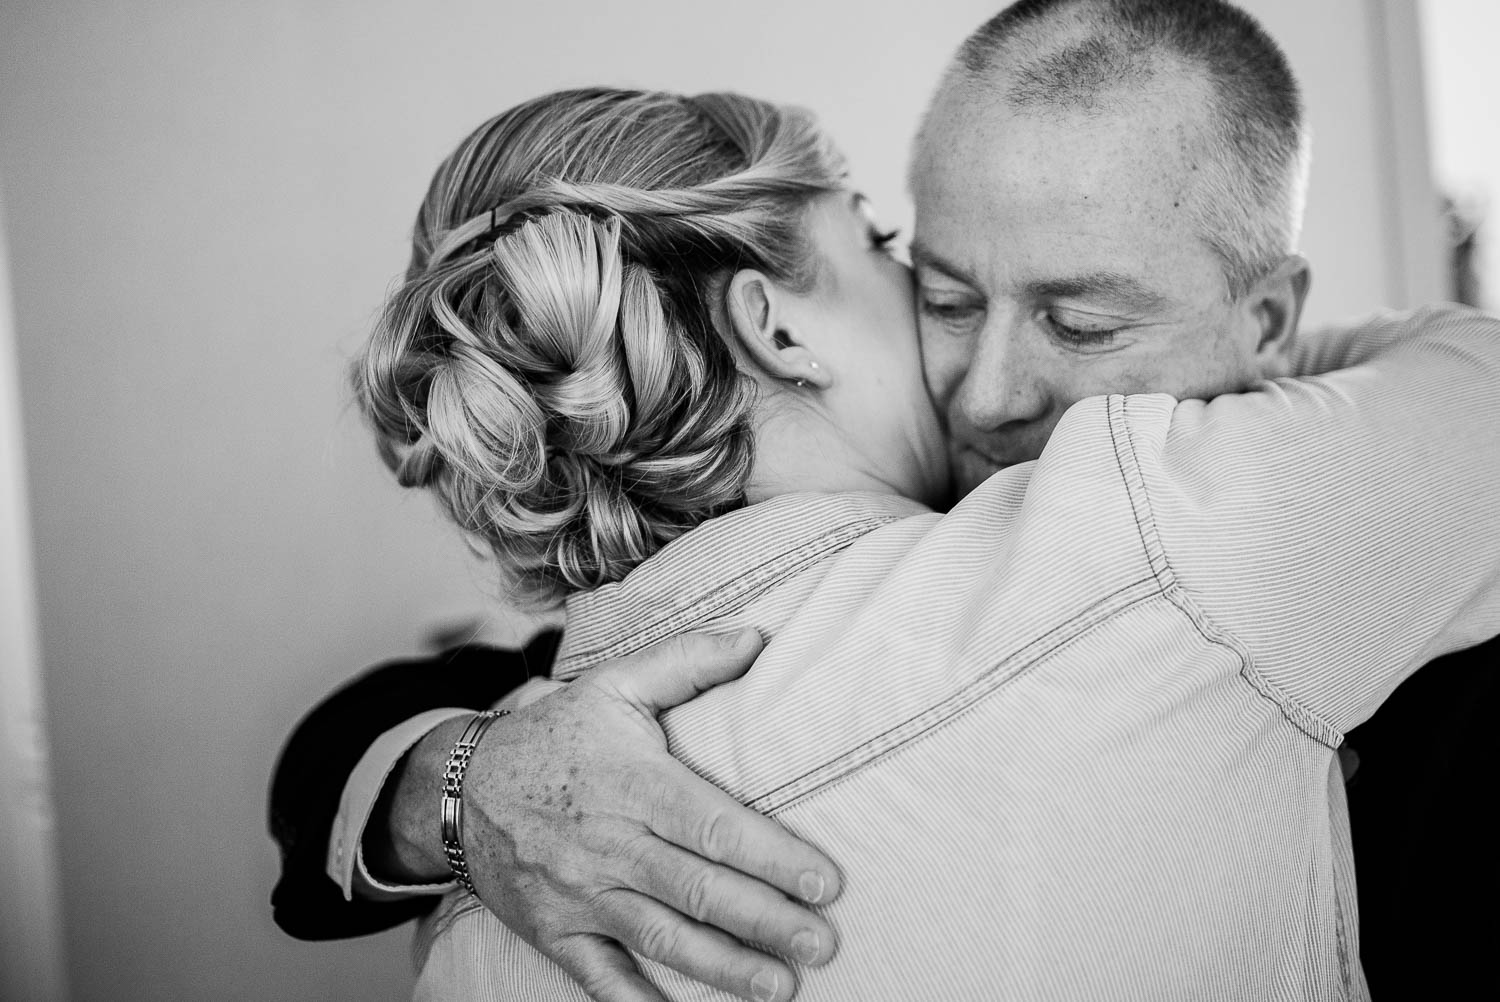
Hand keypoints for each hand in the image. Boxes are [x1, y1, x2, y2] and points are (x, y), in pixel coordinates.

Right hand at [462, 629, 841, 1001]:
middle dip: (764, 921)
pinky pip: (599, 978)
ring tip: (780, 988)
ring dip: (723, 969)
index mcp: (633, 783)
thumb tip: (756, 638)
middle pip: (696, 889)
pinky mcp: (555, 932)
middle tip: (822, 944)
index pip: (711, 826)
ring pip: (660, 938)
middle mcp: (608, 843)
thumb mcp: (614, 683)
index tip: (825, 882)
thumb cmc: (555, 735)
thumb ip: (687, 660)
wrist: (458, 786)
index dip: (771, 856)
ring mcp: (579, 894)